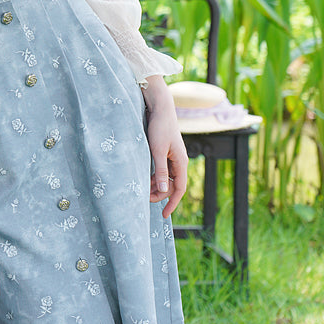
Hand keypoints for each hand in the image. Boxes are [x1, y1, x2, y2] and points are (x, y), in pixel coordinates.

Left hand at [142, 75, 187, 218]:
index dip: (172, 203)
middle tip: (145, 199)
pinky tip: (145, 178)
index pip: (179, 188)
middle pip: (173, 185)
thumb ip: (161, 171)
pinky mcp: (166, 152)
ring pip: (167, 178)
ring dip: (157, 185)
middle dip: (160, 194)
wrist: (160, 108)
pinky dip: (155, 176)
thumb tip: (165, 190)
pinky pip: (163, 170)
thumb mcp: (157, 150)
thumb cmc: (159, 127)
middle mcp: (180, 161)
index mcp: (181, 162)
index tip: (163, 215)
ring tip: (143, 190)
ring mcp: (173, 157)